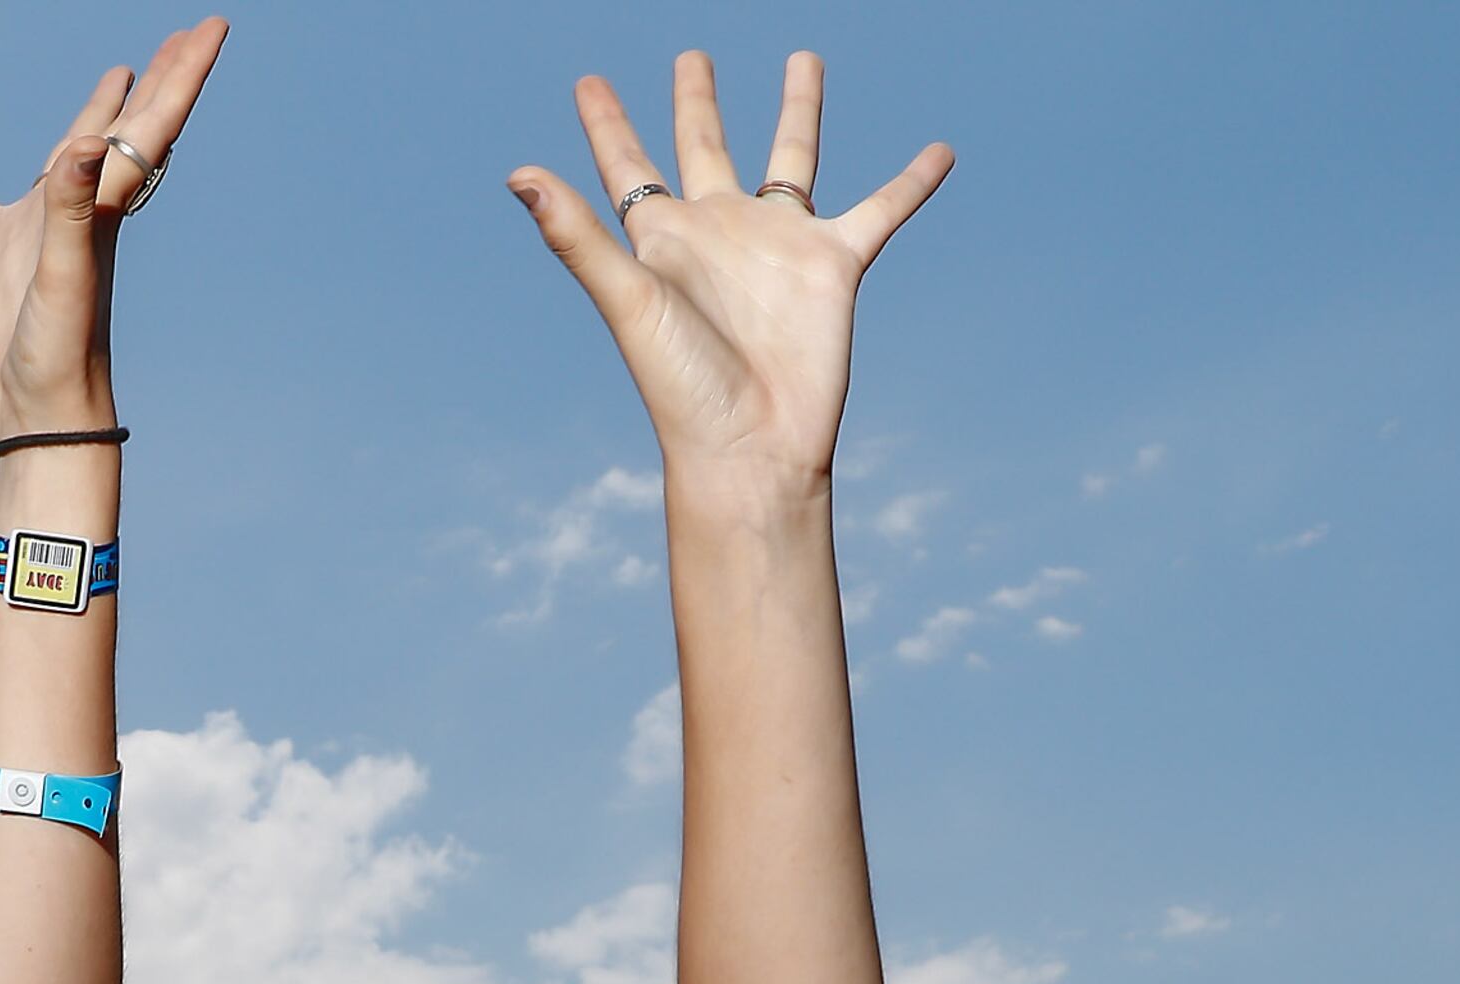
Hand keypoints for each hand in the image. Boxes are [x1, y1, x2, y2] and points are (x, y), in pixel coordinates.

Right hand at [0, 18, 227, 439]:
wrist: (42, 418)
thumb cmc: (61, 355)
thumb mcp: (64, 277)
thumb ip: (72, 209)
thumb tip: (81, 142)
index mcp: (104, 206)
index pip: (153, 126)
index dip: (184, 74)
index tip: (213, 25)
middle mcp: (81, 210)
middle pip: (127, 129)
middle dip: (160, 80)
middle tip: (187, 36)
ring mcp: (43, 232)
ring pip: (71, 155)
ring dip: (96, 113)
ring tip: (119, 73)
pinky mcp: (4, 258)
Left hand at [511, 52, 952, 497]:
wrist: (752, 450)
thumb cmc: (681, 388)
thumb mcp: (628, 301)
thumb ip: (578, 236)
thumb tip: (518, 174)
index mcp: (662, 239)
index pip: (627, 166)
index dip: (607, 123)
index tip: (589, 80)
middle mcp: (719, 232)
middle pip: (705, 144)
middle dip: (696, 101)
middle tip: (693, 56)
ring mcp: (778, 245)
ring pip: (792, 156)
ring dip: (798, 108)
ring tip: (804, 58)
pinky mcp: (834, 265)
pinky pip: (881, 209)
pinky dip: (912, 182)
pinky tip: (940, 152)